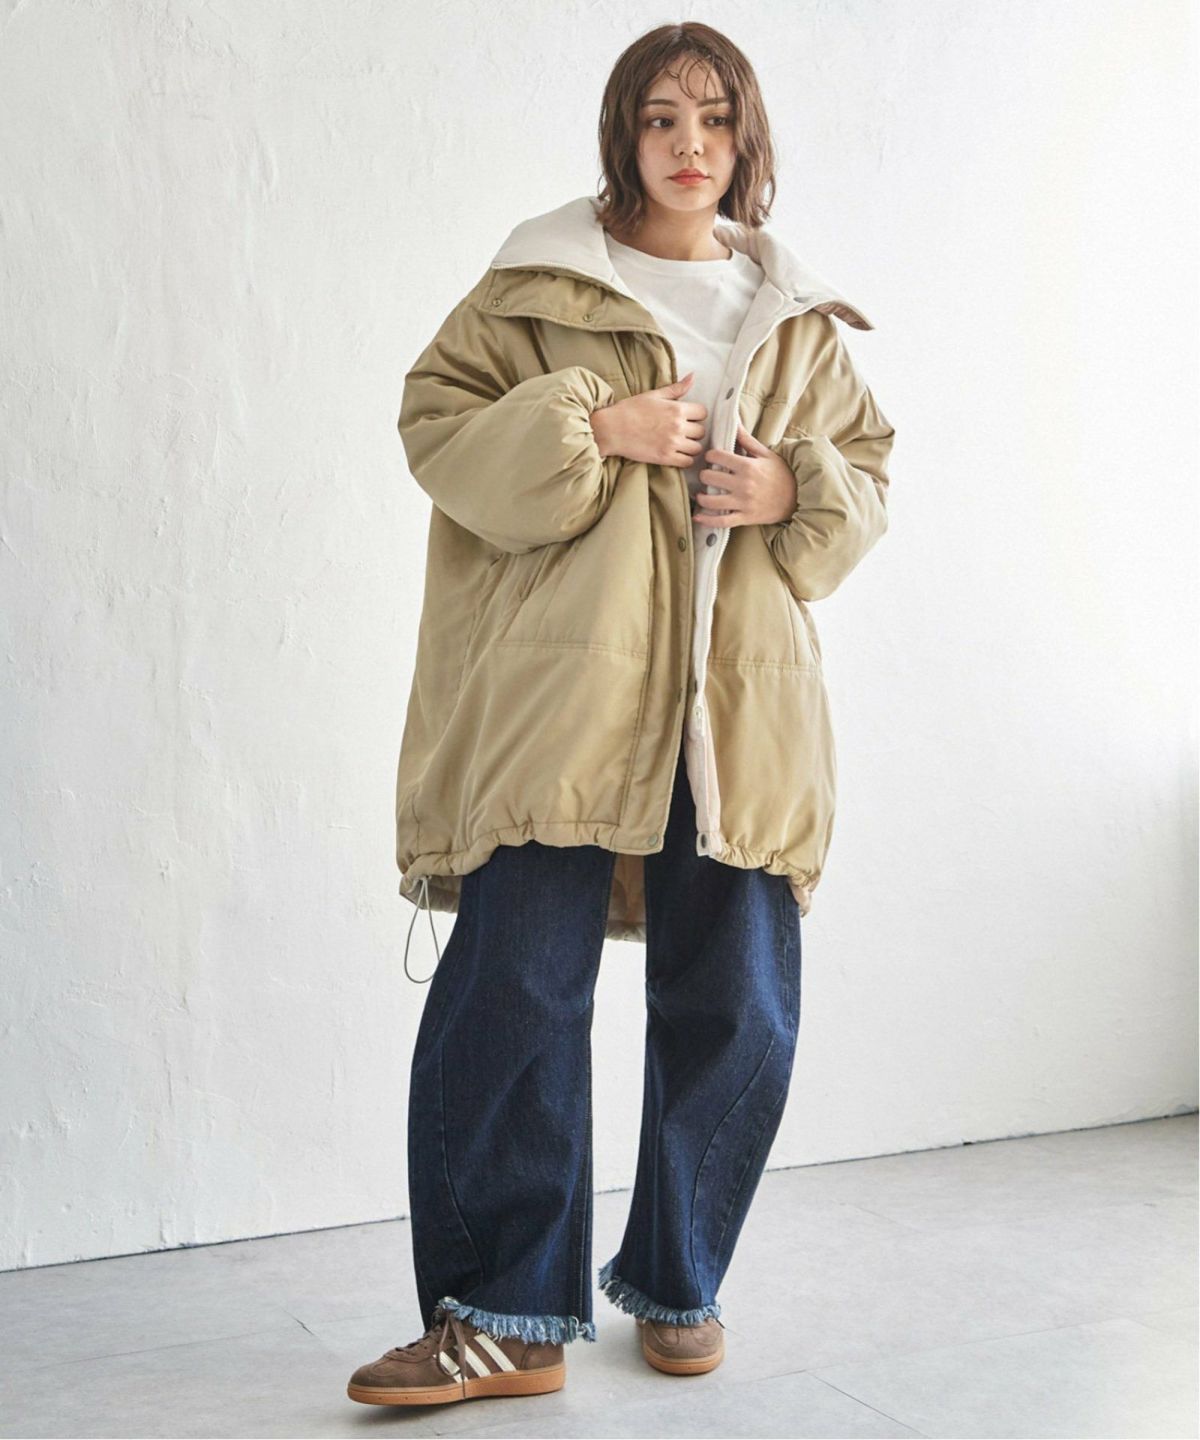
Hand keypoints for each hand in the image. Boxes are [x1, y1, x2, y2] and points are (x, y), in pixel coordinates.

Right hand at [589, 373, 706, 467]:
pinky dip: (685, 459)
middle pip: (701, 431)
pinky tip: (677, 454)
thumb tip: (693, 377)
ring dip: (691, 446)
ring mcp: (672, 443)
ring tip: (681, 444)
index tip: (689, 417)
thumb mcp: (653, 395)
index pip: (703, 413)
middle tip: (683, 431)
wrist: (612, 429)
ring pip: (697, 448)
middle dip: (694, 431)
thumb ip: (676, 389)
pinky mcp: (665, 458)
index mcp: (676, 408)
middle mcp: (678, 426)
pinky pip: (687, 462)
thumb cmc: (630, 410)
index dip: (697, 415)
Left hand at [692, 423, 797, 527]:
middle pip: (710, 477)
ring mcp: (743, 502)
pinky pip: (722, 521)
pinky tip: (699, 516)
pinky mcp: (745, 517)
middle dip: (705, 475)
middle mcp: (743, 484)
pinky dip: (708, 520)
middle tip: (707, 475)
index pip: (717, 456)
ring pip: (712, 501)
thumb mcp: (766, 454)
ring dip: (702, 497)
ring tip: (701, 494)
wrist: (797, 497)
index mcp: (747, 466)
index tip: (711, 457)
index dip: (710, 455)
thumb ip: (747, 440)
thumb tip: (734, 422)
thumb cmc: (781, 474)